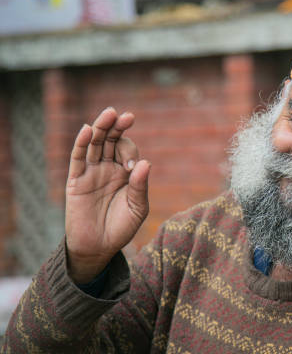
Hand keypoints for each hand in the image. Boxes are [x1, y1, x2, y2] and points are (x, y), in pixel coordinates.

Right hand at [65, 108, 150, 283]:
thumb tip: (145, 163)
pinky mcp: (76, 181)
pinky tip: (86, 130)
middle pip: (111, 140)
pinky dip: (81, 143)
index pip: (128, 150)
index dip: (130, 152)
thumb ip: (141, 187)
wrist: (99, 247)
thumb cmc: (122, 228)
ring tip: (110, 114)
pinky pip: (77, 159)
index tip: (132, 166)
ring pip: (94, 144)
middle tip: (127, 116)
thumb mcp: (137, 208)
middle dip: (118, 127)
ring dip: (101, 128)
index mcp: (126, 172)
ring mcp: (91, 172)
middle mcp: (108, 168)